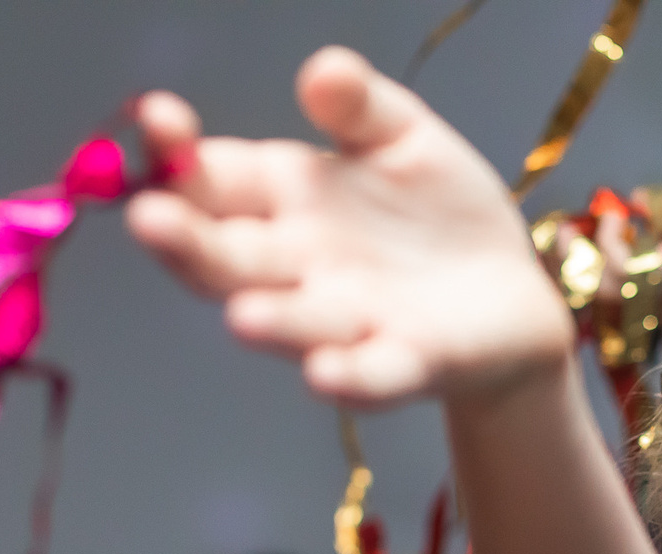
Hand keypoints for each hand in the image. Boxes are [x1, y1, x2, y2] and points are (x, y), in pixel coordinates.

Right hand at [126, 47, 575, 406]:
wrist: (512, 292)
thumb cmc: (439, 213)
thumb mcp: (403, 138)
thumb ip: (360, 105)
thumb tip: (323, 68)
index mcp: (283, 196)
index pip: (207, 178)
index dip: (174, 152)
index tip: (159, 118)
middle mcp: (297, 265)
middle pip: (224, 257)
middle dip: (185, 241)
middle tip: (148, 218)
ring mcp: (347, 321)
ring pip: (291, 322)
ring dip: (267, 320)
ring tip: (244, 315)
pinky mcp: (404, 364)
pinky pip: (369, 375)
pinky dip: (349, 377)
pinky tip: (329, 373)